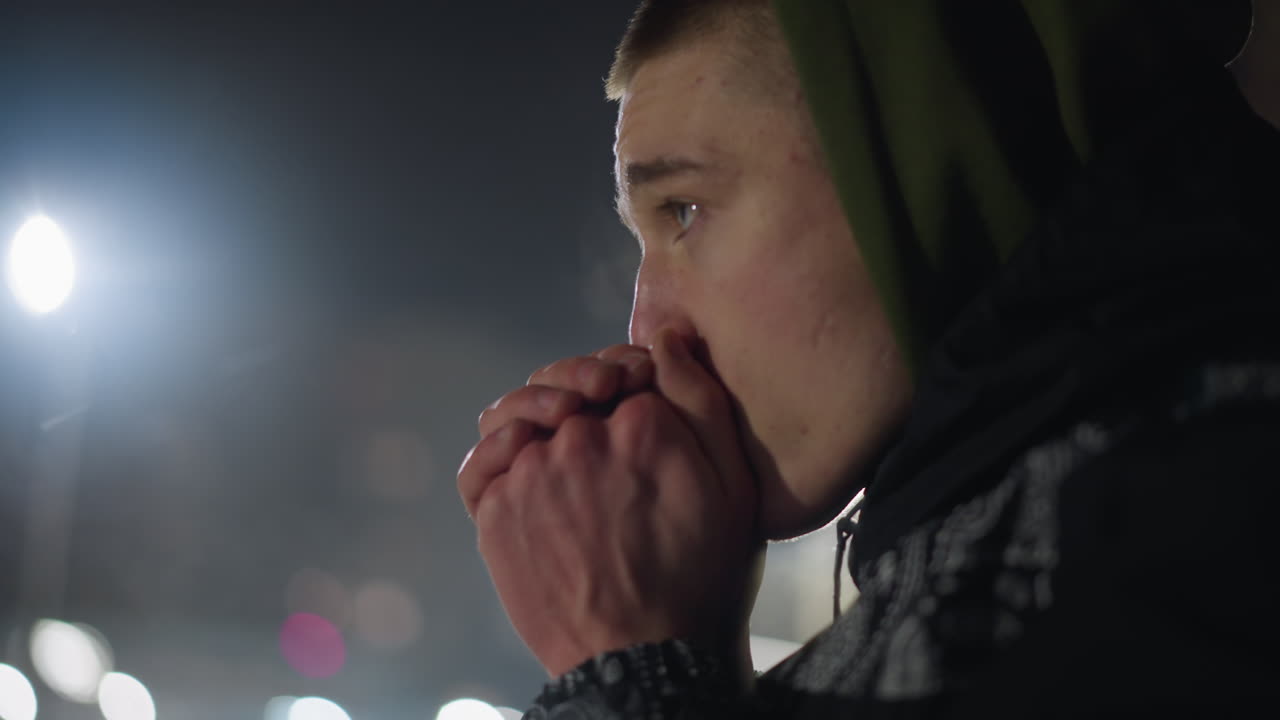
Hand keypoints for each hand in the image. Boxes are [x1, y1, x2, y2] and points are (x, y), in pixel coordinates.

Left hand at [457, 330, 762, 680]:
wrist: (644, 660)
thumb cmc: (700, 576)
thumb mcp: (733, 486)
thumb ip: (701, 402)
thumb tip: (666, 338)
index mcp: (642, 423)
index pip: (626, 369)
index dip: (635, 379)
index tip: (642, 397)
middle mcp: (579, 438)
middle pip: (573, 388)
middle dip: (589, 390)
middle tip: (604, 414)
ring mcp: (531, 474)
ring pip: (523, 417)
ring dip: (541, 413)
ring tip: (563, 429)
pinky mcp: (496, 512)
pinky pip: (483, 462)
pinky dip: (497, 450)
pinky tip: (520, 455)